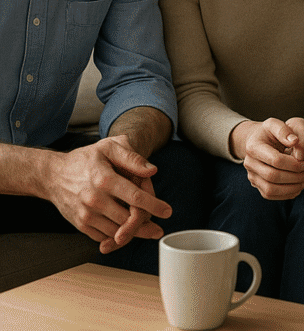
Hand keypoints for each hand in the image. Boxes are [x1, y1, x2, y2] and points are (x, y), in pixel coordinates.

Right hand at [45, 136, 171, 253]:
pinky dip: (117, 237)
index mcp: (104, 179)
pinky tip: (126, 230)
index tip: (167, 211)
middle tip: (157, 227)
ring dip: (133, 233)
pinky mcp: (80, 224)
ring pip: (116, 232)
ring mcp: (86, 214)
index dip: (154, 205)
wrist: (54, 175)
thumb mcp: (110, 147)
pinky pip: (104, 237)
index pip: (135, 197)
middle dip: (146, 224)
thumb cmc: (86, 158)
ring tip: (146, 229)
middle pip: (128, 220)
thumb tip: (152, 171)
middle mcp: (94, 199)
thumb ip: (132, 157)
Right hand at [230, 117, 303, 199]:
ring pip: (270, 190)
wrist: (258, 141)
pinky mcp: (256, 185)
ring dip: (292, 187)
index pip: (276, 160)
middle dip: (295, 176)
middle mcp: (249, 163)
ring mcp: (251, 176)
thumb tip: (295, 141)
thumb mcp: (275, 124)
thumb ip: (284, 130)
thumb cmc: (269, 132)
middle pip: (273, 177)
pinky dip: (287, 194)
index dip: (294, 163)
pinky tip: (299, 186)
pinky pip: (270, 195)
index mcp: (253, 147)